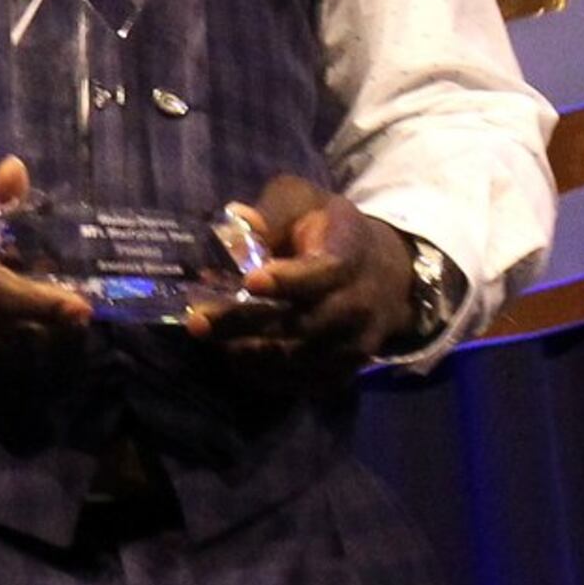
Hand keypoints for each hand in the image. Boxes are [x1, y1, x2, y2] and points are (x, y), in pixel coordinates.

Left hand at [187, 176, 415, 395]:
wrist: (385, 269)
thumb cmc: (328, 228)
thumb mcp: (303, 202)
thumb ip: (273, 212)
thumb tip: (239, 220)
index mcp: (352, 253)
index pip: (326, 271)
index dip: (290, 280)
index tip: (250, 282)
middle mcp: (361, 303)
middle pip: (307, 323)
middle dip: (249, 324)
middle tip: (199, 322)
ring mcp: (358, 340)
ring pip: (305, 358)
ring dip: (254, 354)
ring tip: (212, 341)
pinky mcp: (348, 367)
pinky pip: (309, 382)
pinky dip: (271, 377)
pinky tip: (236, 360)